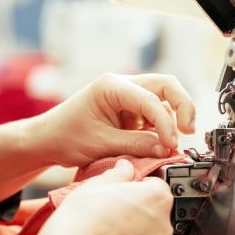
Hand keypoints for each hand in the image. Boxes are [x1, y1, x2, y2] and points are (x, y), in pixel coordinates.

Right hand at [24, 159, 173, 234]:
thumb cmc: (84, 219)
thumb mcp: (98, 184)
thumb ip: (118, 173)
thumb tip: (125, 168)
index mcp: (157, 197)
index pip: (156, 183)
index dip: (137, 183)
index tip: (123, 187)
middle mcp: (162, 224)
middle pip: (153, 208)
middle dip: (136, 206)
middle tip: (111, 206)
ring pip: (145, 231)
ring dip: (132, 226)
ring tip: (106, 225)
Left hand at [32, 73, 195, 166]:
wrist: (47, 140)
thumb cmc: (65, 136)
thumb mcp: (102, 144)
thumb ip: (137, 145)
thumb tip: (166, 148)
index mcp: (112, 86)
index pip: (151, 100)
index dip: (166, 123)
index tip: (171, 144)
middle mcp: (122, 85)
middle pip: (166, 86)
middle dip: (182, 106)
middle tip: (188, 132)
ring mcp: (127, 97)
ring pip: (164, 100)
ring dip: (171, 120)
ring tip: (169, 144)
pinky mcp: (130, 111)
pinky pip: (154, 115)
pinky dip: (162, 128)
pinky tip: (159, 143)